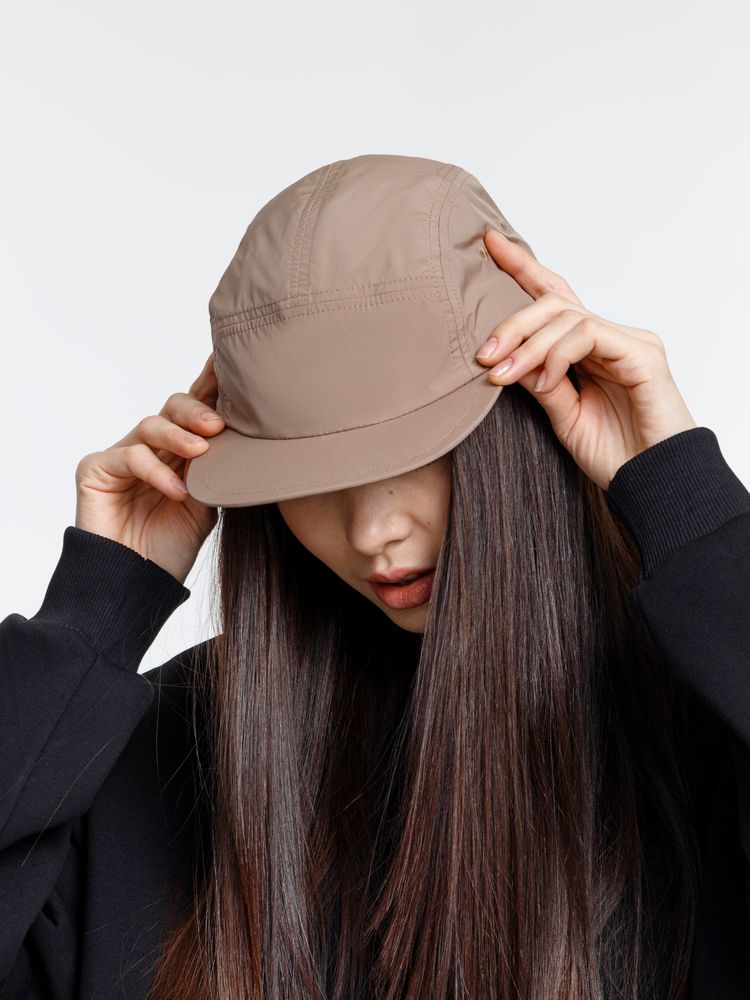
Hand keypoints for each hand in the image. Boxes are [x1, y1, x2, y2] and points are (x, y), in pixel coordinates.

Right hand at [74, 354, 223, 583]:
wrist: (138, 586)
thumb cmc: (172, 547)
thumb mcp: (208, 503)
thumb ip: (220, 467)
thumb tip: (251, 435)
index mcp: (180, 452)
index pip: (197, 410)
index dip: (212, 384)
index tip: (232, 364)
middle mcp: (151, 447)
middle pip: (173, 407)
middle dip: (197, 409)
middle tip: (219, 424)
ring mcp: (122, 456)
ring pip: (151, 425)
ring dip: (179, 436)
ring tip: (201, 452)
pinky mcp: (95, 469)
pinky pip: (129, 456)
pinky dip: (156, 472)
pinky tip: (177, 491)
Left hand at [474, 229, 696, 489]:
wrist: (651, 484)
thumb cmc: (613, 453)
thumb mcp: (561, 414)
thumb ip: (537, 381)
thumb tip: (502, 356)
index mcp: (590, 349)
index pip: (554, 297)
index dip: (523, 268)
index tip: (489, 244)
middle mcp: (610, 337)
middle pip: (555, 303)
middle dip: (513, 323)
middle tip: (483, 354)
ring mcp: (629, 342)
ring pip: (567, 317)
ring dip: (527, 345)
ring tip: (502, 375)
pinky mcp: (642, 354)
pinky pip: (588, 335)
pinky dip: (558, 355)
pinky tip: (544, 381)